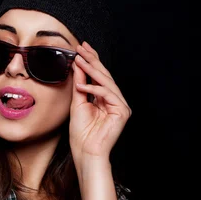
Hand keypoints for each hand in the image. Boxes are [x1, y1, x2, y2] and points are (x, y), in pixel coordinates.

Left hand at [69, 41, 131, 167]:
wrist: (85, 151)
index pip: (99, 76)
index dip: (91, 61)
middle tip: (82, 48)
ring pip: (107, 82)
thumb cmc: (81, 133)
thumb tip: (78, 66)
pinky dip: (94, 89)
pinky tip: (82, 86)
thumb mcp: (77, 103)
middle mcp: (114, 100)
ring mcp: (120, 105)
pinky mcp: (122, 111)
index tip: (81, 48)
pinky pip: (108, 94)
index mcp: (105, 98)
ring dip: (92, 70)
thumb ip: (80, 85)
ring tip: (79, 61)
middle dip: (92, 60)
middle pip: (104, 75)